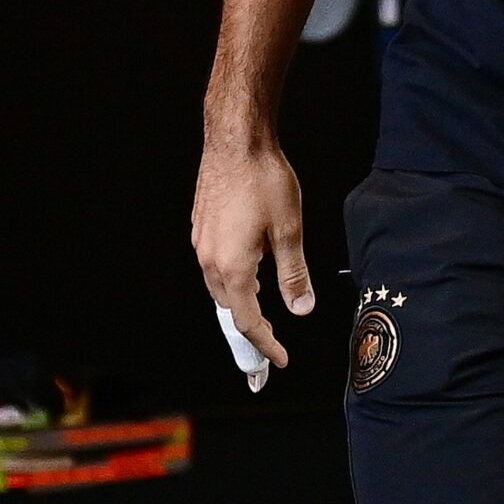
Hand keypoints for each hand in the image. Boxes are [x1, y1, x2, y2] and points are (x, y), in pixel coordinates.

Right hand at [191, 139, 312, 367]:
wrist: (236, 143)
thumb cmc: (265, 180)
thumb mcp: (289, 229)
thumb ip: (294, 273)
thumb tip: (302, 309)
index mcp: (232, 267)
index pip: (247, 321)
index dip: (265, 344)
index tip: (280, 361)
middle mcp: (209, 262)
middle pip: (230, 309)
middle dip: (250, 333)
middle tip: (268, 352)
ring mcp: (201, 245)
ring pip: (220, 289)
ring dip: (240, 307)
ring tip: (260, 322)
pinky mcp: (202, 230)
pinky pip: (215, 268)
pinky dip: (233, 283)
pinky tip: (249, 277)